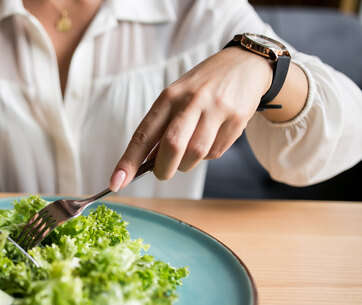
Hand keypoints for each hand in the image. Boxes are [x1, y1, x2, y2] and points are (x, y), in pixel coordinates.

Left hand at [109, 47, 273, 190]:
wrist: (245, 64)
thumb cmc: (201, 87)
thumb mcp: (177, 97)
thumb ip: (162, 127)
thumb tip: (146, 163)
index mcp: (169, 96)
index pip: (143, 134)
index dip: (128, 162)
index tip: (116, 183)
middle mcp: (191, 100)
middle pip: (172, 146)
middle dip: (163, 169)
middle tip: (162, 173)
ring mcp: (216, 108)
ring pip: (196, 154)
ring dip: (187, 164)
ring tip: (190, 150)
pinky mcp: (237, 118)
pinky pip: (216, 152)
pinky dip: (208, 154)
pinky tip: (212, 137)